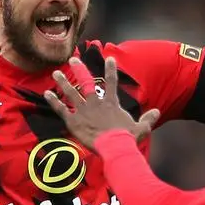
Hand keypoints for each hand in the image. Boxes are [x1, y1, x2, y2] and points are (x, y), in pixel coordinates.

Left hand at [44, 57, 161, 149]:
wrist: (115, 146)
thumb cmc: (128, 139)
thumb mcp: (141, 128)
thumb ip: (148, 119)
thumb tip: (157, 112)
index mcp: (111, 103)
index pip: (111, 82)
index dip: (110, 70)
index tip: (109, 58)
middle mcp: (95, 103)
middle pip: (86, 82)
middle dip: (79, 70)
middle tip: (72, 60)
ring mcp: (83, 111)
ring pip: (71, 92)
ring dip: (63, 82)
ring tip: (55, 73)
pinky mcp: (74, 121)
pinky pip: (61, 109)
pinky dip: (54, 101)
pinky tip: (47, 93)